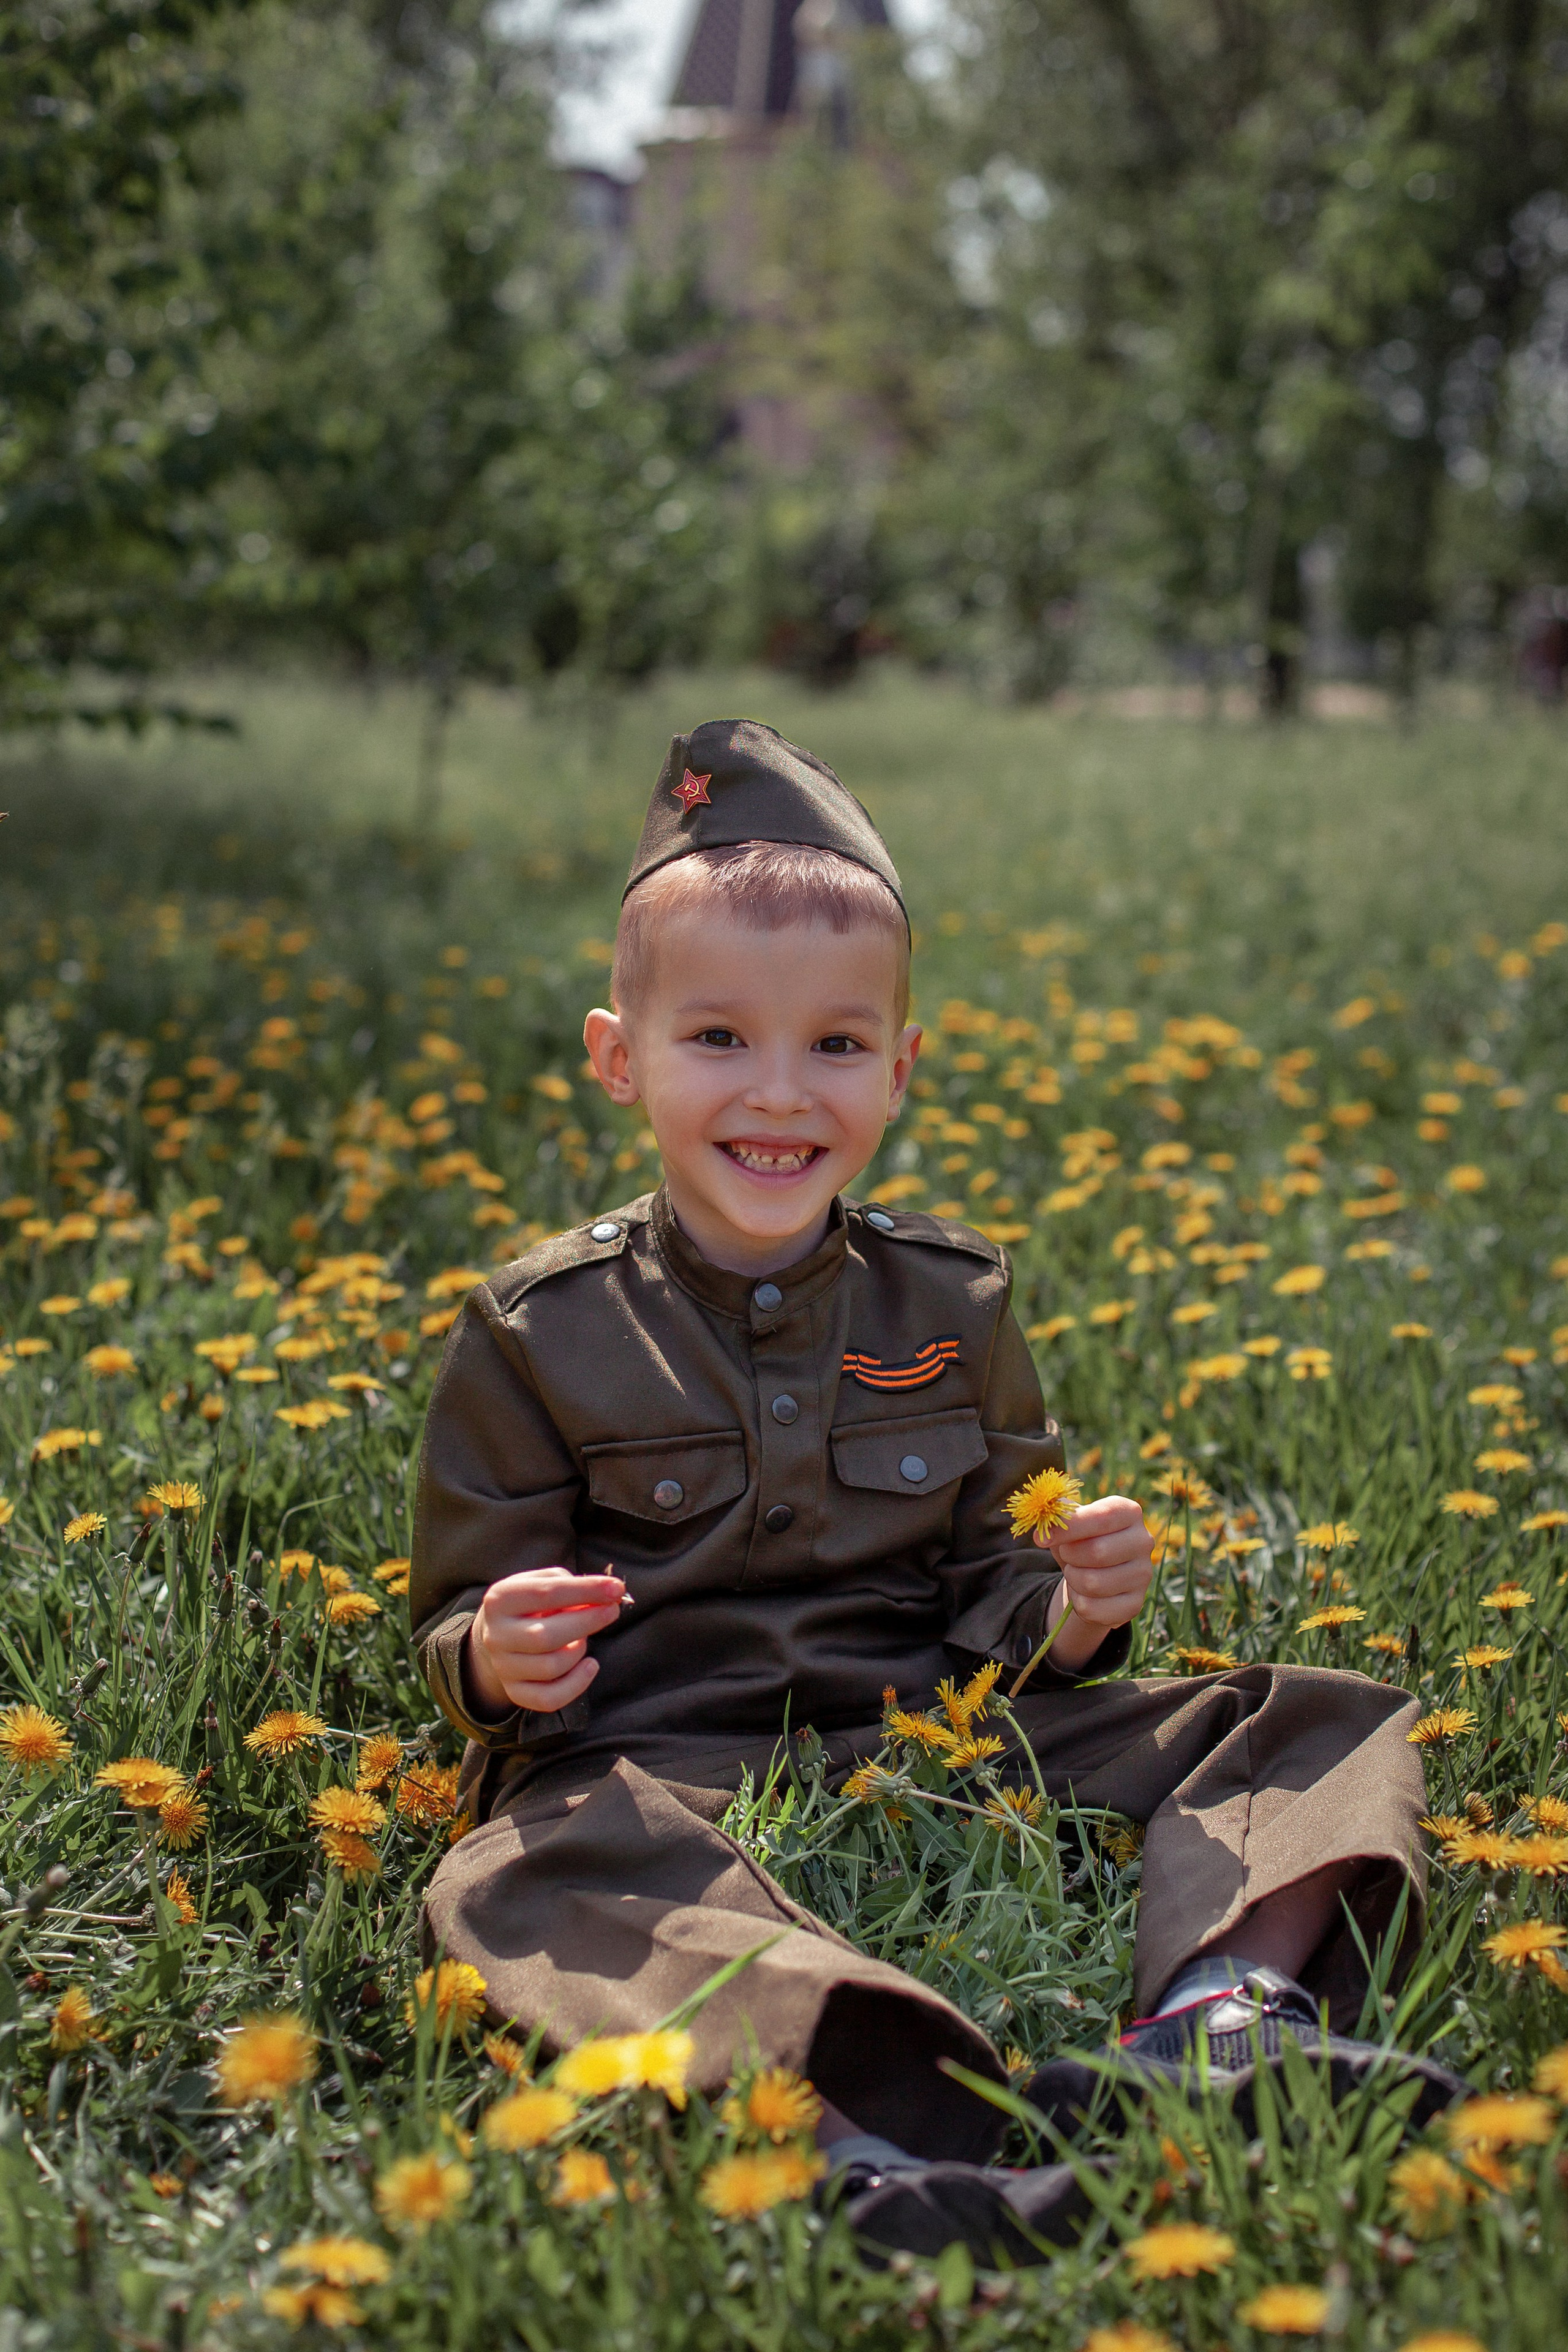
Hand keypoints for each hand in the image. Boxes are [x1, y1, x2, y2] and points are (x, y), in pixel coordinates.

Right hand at [467, 1566, 626, 1715]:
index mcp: (500, 1600)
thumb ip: (571, 1585)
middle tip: (612, 1611)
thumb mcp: (544, 1583)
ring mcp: (503, 1667)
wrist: (500, 1633)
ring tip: (583, 1638)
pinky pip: (549, 1698)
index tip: (616, 1589)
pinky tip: (589, 1666)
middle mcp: (496, 1635)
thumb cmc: (532, 1603)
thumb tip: (606, 1598)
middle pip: (545, 1636)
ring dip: (579, 1650)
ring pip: (551, 1667)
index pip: (546, 1594)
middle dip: (587, 1622)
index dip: (586, 1590)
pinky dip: (577, 1685)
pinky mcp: (514, 1691)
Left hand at [1042, 1496, 1152, 1672]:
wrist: (1095, 1574)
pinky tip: (1083, 1593)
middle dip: (1070, 1555)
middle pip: (1098, 1552)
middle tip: (1066, 1554)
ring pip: (1093, 1583)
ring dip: (1072, 1579)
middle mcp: (1143, 1541)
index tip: (1042, 1538)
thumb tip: (1047, 1520)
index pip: (1102, 1517)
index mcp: (1129, 1512)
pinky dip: (1077, 1602)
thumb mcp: (1069, 1523)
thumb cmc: (1080, 1541)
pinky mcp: (1135, 1604)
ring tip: (1075, 1572)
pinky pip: (1093, 1608)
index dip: (1069, 1527)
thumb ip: (1059, 1516)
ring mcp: (1143, 1575)